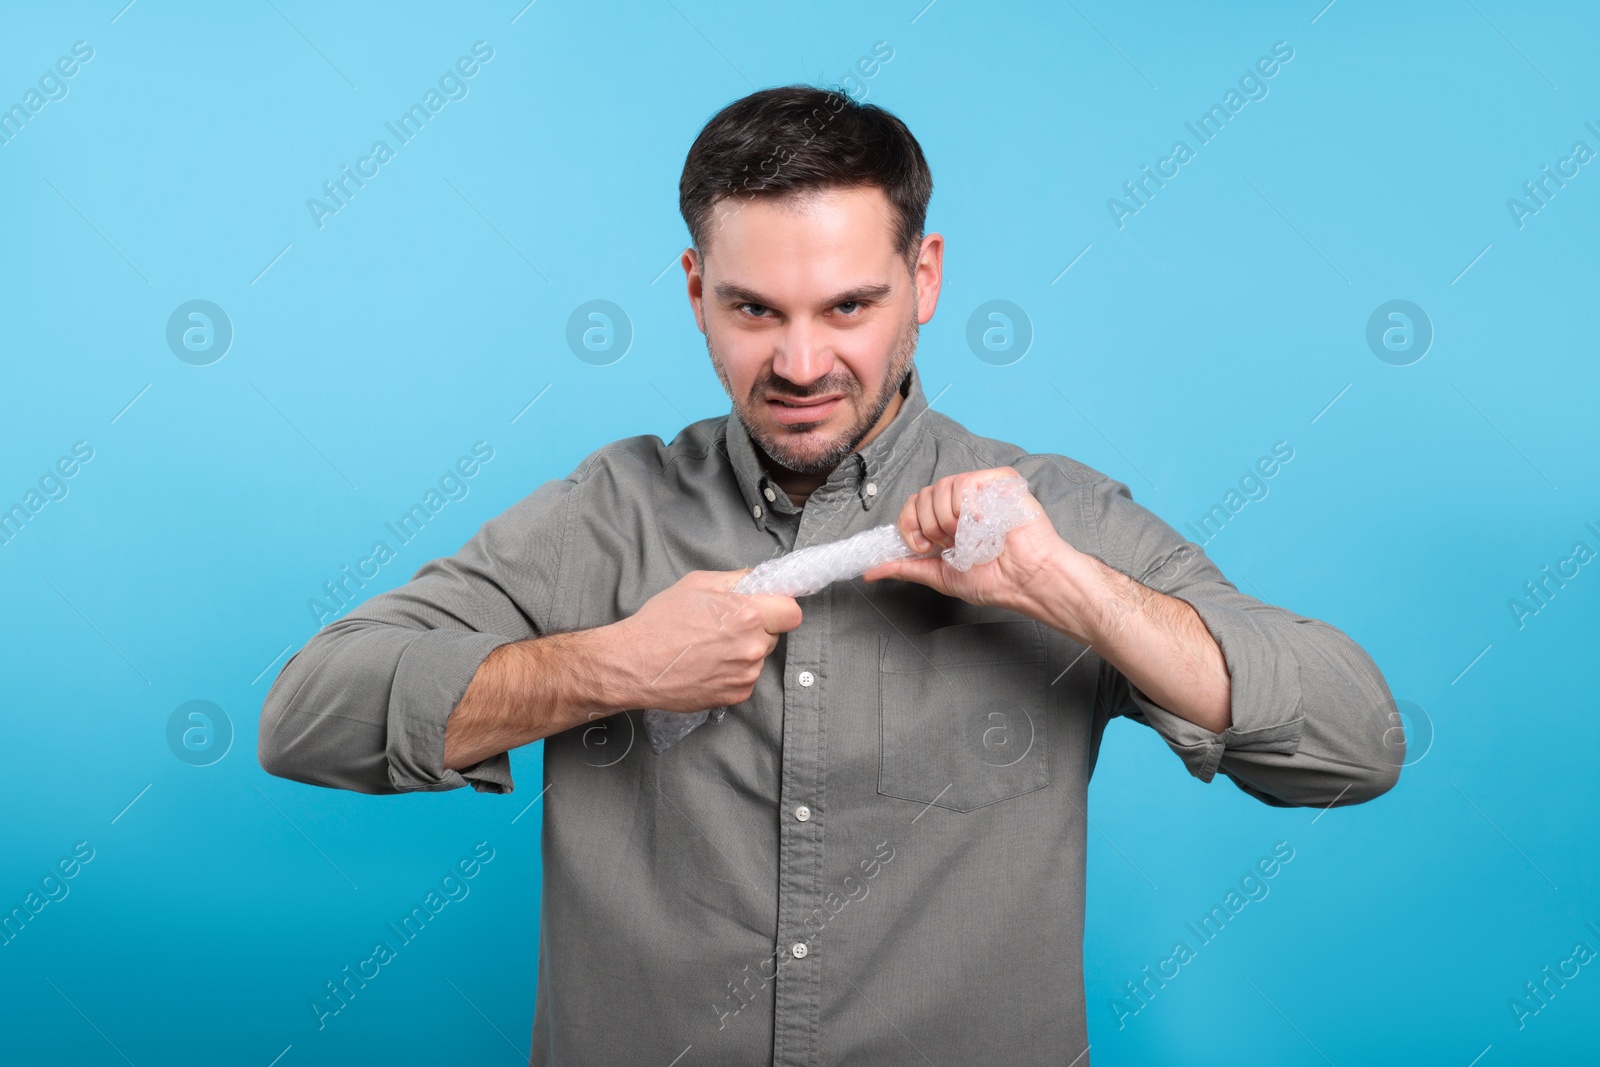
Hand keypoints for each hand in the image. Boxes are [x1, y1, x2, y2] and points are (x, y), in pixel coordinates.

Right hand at [609, 569, 801, 713]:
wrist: (635, 664)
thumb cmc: (661, 621)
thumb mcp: (697, 584)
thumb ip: (736, 579)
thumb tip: (757, 581)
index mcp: (747, 614)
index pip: (791, 612)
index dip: (779, 608)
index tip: (766, 609)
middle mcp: (753, 647)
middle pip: (774, 635)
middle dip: (757, 628)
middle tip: (725, 627)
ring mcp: (745, 674)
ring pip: (759, 657)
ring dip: (744, 652)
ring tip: (710, 648)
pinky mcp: (736, 696)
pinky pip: (746, 678)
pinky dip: (733, 672)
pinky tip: (707, 666)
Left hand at [861, 467, 1068, 612]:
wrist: (1026, 581)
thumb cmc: (995, 579)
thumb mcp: (940, 575)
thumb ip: (906, 568)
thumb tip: (870, 572)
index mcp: (946, 519)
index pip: (912, 504)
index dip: (909, 525)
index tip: (922, 547)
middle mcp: (961, 501)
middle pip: (923, 494)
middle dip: (930, 527)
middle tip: (953, 545)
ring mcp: (981, 489)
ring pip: (943, 488)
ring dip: (951, 521)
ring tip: (973, 537)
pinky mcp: (1001, 481)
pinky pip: (967, 483)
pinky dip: (972, 510)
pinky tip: (987, 524)